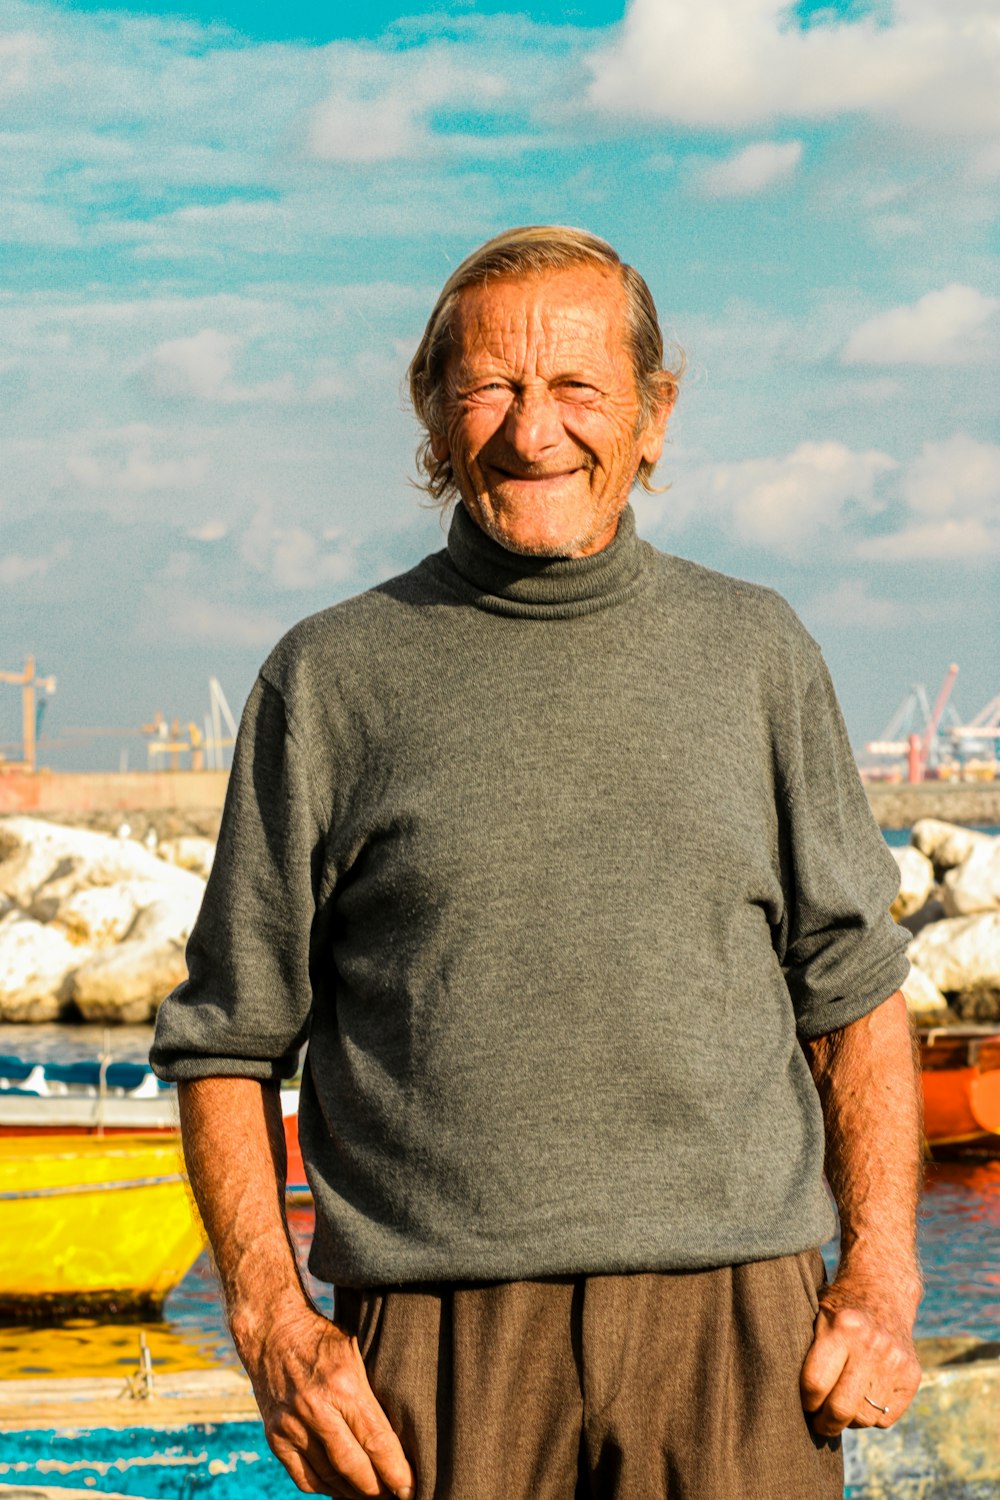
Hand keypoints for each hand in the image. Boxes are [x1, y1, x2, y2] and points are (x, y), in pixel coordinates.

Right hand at [237, 1302, 415, 1497]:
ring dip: (353, 1493)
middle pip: (354, 1466)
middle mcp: (315, 1408)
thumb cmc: (322, 1340)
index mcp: (343, 1385)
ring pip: (329, 1477)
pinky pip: (304, 1478)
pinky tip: (342, 1490)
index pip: (376, 1440)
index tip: (409, 1487)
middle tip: (395, 1494)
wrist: (272, 1331)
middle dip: (378, 1488)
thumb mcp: (356, 1353)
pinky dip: (326, 1489)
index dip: (396, 1470)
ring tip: (372, 1494)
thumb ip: (371, 1392)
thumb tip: (397, 1433)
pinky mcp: (275, 1437)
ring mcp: (291, 1426)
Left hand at [800, 1278, 921, 1437]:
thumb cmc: (839, 1307)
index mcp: (842, 1327)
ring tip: (840, 1406)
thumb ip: (807, 1350)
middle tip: (817, 1422)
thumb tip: (784, 1392)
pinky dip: (871, 1417)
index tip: (802, 1404)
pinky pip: (886, 1418)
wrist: (883, 1289)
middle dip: (824, 1423)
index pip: (815, 1384)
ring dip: (848, 1420)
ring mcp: (895, 1362)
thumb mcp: (817, 1315)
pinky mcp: (912, 1376)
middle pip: (841, 1408)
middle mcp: (871, 1345)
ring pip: (864, 1417)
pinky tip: (862, 1400)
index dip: (805, 1401)